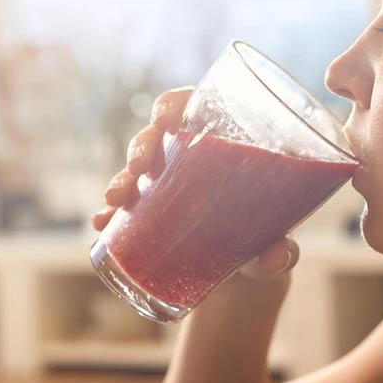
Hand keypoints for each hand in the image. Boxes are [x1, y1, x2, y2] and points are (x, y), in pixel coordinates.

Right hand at [91, 86, 299, 279]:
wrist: (246, 277)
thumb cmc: (266, 239)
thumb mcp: (275, 241)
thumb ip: (281, 251)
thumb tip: (279, 257)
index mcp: (224, 145)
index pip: (193, 106)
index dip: (173, 104)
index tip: (165, 118)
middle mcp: (191, 159)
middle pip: (158, 135)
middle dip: (141, 145)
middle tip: (139, 167)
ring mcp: (166, 186)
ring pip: (135, 169)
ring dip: (121, 178)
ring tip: (115, 200)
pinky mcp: (149, 215)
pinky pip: (124, 209)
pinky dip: (109, 216)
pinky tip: (101, 225)